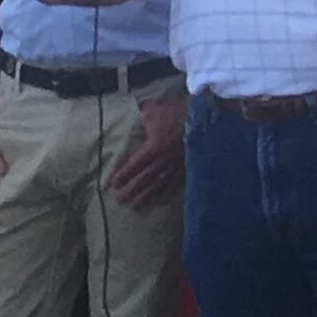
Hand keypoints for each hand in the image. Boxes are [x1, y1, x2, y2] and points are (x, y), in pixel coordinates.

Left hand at [110, 94, 185, 208]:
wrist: (203, 121)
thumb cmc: (177, 115)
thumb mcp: (155, 112)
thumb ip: (144, 117)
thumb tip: (141, 117)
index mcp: (152, 149)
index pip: (134, 165)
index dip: (123, 175)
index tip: (113, 185)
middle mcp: (162, 162)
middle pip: (143, 179)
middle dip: (131, 190)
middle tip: (120, 200)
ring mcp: (175, 167)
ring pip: (157, 185)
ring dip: (145, 196)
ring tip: (136, 205)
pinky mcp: (186, 169)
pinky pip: (174, 184)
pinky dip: (166, 193)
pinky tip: (160, 199)